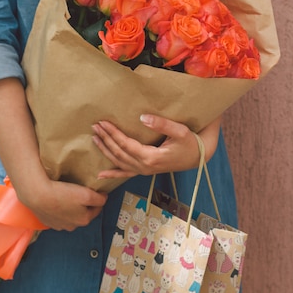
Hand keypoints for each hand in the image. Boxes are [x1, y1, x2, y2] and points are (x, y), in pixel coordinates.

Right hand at [17, 178, 107, 231]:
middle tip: (81, 192)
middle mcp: (72, 226)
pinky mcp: (47, 221)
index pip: (97, 209)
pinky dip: (59, 209)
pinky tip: (56, 200)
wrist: (37, 195)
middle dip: (84, 204)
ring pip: (70, 215)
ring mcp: (58, 225)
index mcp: (83, 220)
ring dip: (71, 207)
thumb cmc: (63, 194)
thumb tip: (104, 198)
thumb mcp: (86, 194)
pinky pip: (57, 215)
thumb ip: (99, 198)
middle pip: (83, 213)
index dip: (98, 199)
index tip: (97, 190)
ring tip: (67, 195)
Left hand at [92, 115, 220, 178]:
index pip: (125, 144)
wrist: (197, 157)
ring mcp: (143, 170)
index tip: (103, 123)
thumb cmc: (190, 143)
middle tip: (94, 126)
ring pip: (119, 162)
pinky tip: (100, 174)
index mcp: (150, 157)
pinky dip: (112, 173)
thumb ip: (162, 124)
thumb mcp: (180, 131)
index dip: (112, 133)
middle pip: (118, 152)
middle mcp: (144, 166)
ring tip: (94, 138)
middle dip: (105, 139)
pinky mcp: (145, 171)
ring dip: (105, 150)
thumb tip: (143, 118)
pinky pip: (125, 174)